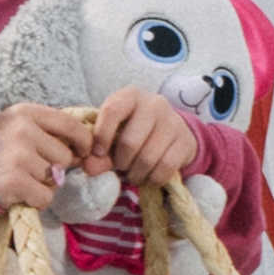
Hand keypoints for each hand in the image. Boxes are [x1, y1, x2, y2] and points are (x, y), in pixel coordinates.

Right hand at [0, 106, 95, 213]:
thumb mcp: (13, 127)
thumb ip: (44, 131)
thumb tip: (82, 148)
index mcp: (25, 113)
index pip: (70, 124)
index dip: (83, 141)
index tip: (83, 152)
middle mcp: (23, 130)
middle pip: (65, 156)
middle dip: (55, 168)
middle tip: (31, 170)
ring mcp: (19, 155)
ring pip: (55, 178)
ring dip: (42, 184)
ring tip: (19, 179)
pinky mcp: (16, 181)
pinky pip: (45, 196)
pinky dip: (36, 200)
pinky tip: (19, 193)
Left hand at [88, 88, 203, 194]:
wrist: (170, 131)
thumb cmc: (134, 130)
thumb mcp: (114, 134)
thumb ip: (99, 152)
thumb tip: (88, 167)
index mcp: (131, 96)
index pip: (112, 111)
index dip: (101, 136)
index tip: (98, 153)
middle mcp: (154, 104)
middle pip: (130, 141)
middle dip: (120, 162)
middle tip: (120, 166)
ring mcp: (173, 121)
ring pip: (148, 158)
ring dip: (135, 173)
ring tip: (132, 173)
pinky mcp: (185, 141)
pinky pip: (165, 167)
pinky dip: (152, 178)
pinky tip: (148, 176)